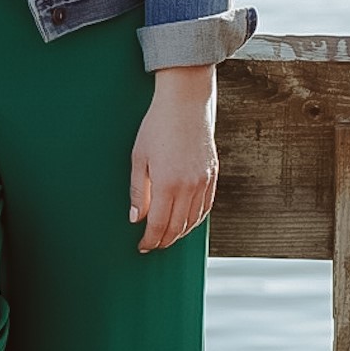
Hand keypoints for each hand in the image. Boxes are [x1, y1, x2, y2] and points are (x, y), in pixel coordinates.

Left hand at [129, 65, 217, 251]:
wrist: (185, 104)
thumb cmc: (157, 126)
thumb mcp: (139, 158)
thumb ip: (139, 191)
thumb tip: (137, 218)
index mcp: (167, 183)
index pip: (159, 225)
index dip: (150, 240)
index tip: (142, 246)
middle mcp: (189, 186)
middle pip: (177, 227)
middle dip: (164, 241)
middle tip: (152, 245)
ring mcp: (204, 181)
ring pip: (193, 220)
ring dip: (180, 233)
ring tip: (167, 237)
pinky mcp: (213, 175)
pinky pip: (206, 207)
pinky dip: (195, 219)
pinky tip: (186, 222)